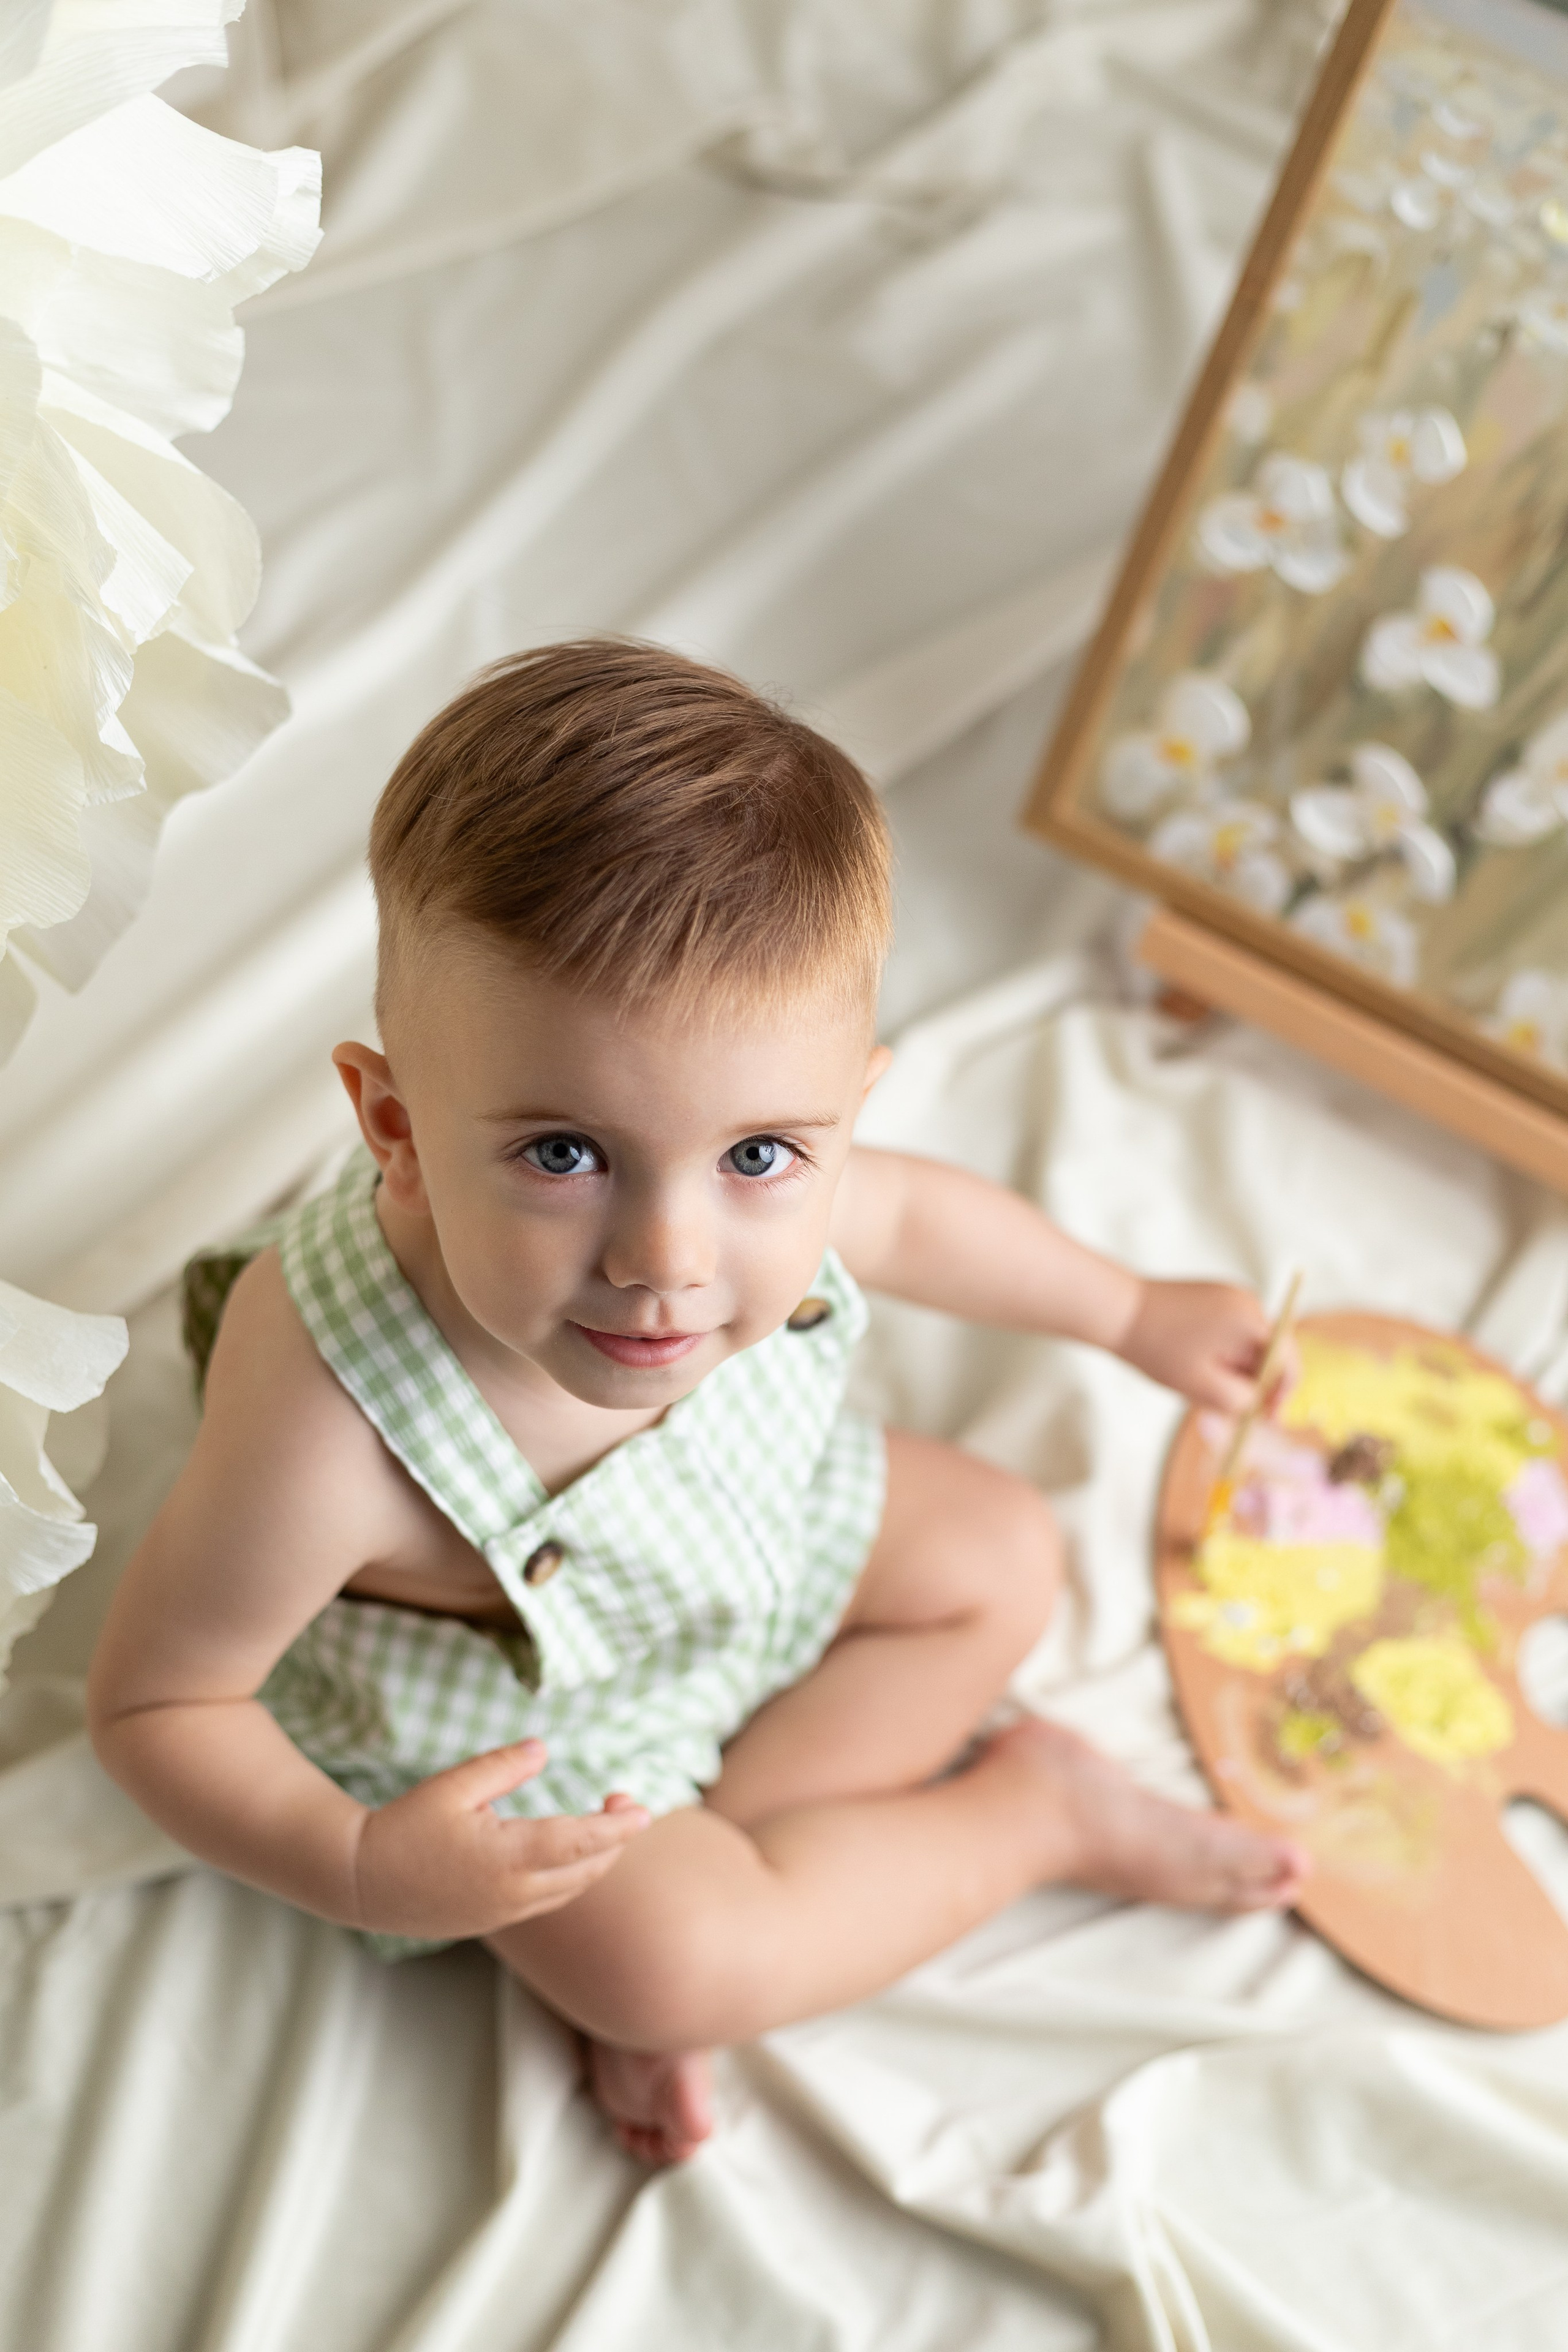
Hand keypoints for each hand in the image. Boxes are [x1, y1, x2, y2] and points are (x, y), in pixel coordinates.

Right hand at [350, 1739, 648, 1939]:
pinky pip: (548, 1900)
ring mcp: (504, 1913)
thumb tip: (544, 1751)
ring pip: (570, 1889)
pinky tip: (568, 1851)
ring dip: (595, 1860)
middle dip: (615, 1840)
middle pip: (586, 1870)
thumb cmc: (403, 1827)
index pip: (581, 1842)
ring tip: (605, 1823)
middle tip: (625, 1803)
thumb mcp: (452, 1786)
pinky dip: (570, 1876)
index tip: (646, 1810)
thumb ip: (503, 1767)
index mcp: (507, 1858)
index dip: (618, 1827)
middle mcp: (514, 1893)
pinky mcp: (493, 1921)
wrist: (361, 1882)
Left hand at [1116, 1278, 1282, 1414]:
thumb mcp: (1202, 1386)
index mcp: (1250, 1320)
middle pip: (1269, 1354)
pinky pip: (1232, 1334)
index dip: (1282, 1394)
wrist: (1117, 1311)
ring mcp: (1232, 1296)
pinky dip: (1222, 1356)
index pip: (1286, 1361)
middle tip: (1231, 1412)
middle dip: (1254, 1384)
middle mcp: (1248, 1302)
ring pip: (1249, 1347)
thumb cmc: (1157, 1348)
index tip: (1270, 1420)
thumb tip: (1259, 1405)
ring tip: (1199, 1385)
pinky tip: (1193, 1366)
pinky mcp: (1216, 1297)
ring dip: (1234, 1371)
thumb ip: (1239, 1400)